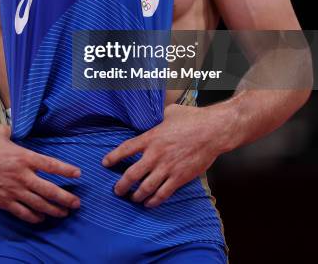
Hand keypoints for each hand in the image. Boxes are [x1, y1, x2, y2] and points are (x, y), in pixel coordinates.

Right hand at [0, 123, 80, 222]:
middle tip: (77, 202)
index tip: (78, 174)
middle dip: (65, 198)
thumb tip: (15, 128)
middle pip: (49, 190)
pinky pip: (22, 212)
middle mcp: (21, 175)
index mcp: (23, 157)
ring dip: (53, 209)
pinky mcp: (2, 201)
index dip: (65, 170)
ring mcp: (12, 190)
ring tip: (64, 212)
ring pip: (38, 204)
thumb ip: (12, 131)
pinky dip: (34, 217)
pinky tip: (41, 218)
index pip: (50, 164)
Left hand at [101, 104, 222, 207]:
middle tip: (116, 190)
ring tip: (132, 198)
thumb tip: (154, 116)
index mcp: (151, 137)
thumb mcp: (170, 113)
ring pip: (145, 188)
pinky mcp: (179, 178)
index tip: (105, 163)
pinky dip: (154, 201)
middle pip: (131, 174)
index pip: (126, 149)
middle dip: (121, 185)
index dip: (113, 157)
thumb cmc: (192, 119)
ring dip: (136, 196)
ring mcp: (167, 168)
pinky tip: (149, 203)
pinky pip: (163, 194)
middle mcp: (155, 155)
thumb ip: (158, 117)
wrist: (212, 131)